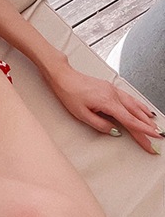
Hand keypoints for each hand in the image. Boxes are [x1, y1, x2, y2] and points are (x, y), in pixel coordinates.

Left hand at [45, 61, 163, 153]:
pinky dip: (139, 105)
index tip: (154, 136)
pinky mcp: (110, 88)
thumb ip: (100, 125)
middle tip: (155, 139)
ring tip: (154, 126)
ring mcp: (113, 90)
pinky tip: (143, 109)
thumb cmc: (69, 93)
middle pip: (135, 114)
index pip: (130, 120)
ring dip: (145, 117)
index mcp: (107, 102)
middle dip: (146, 128)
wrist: (63, 77)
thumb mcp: (81, 114)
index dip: (143, 130)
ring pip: (134, 105)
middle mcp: (113, 95)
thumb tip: (114, 131)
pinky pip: (129, 98)